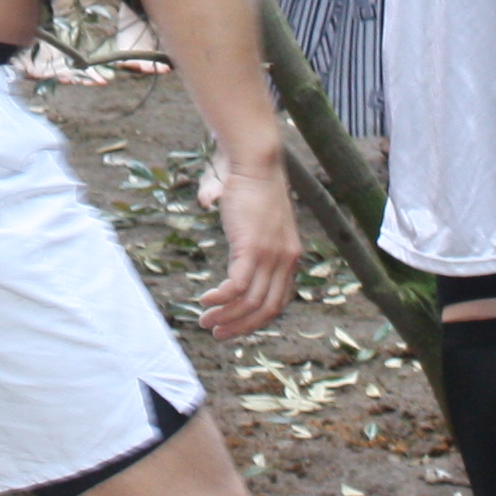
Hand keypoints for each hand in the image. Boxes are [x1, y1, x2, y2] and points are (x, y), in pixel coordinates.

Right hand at [196, 153, 302, 339]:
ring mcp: (271, 255)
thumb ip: (234, 213)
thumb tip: (207, 200)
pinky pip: (236, 286)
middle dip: (242, 327)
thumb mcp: (250, 209)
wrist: (257, 161)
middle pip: (267, 309)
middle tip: (219, 334)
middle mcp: (285, 260)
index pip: (279, 300)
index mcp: (290, 256)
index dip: (258, 318)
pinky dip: (221, 299)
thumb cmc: (250, 178)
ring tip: (206, 321)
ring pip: (250, 302)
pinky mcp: (252, 248)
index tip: (237, 325)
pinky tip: (205, 301)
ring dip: (226, 317)